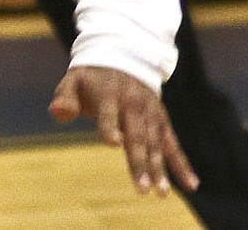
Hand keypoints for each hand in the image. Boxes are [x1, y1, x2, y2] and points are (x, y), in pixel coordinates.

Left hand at [49, 66, 197, 197]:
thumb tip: (57, 112)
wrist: (122, 55)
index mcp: (109, 93)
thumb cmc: (92, 76)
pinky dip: (182, 163)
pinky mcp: (161, 119)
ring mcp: (150, 112)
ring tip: (161, 193)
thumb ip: (65, 97)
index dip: (110, 126)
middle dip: (140, 161)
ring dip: (160, 168)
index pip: (109, 113)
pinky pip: (173, 143)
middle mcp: (133, 103)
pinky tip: (191, 185)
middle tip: (142, 188)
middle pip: (137, 134)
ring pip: (156, 142)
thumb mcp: (73, 79)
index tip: (114, 143)